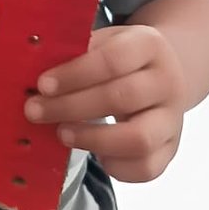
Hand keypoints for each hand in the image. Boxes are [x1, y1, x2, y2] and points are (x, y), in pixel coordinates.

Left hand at [24, 25, 188, 183]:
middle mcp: (168, 81)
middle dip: (71, 107)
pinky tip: (92, 153)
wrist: (163, 73)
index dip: (75, 73)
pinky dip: (115, 167)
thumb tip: (37, 79)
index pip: (114, 59)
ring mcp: (173, 118)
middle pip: (122, 98)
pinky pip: (146, 168)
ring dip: (92, 139)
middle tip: (35, 111)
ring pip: (139, 139)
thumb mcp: (103, 41)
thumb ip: (76, 53)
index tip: (42, 84)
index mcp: (149, 45)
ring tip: (61, 134)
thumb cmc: (119, 58)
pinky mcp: (171, 148)